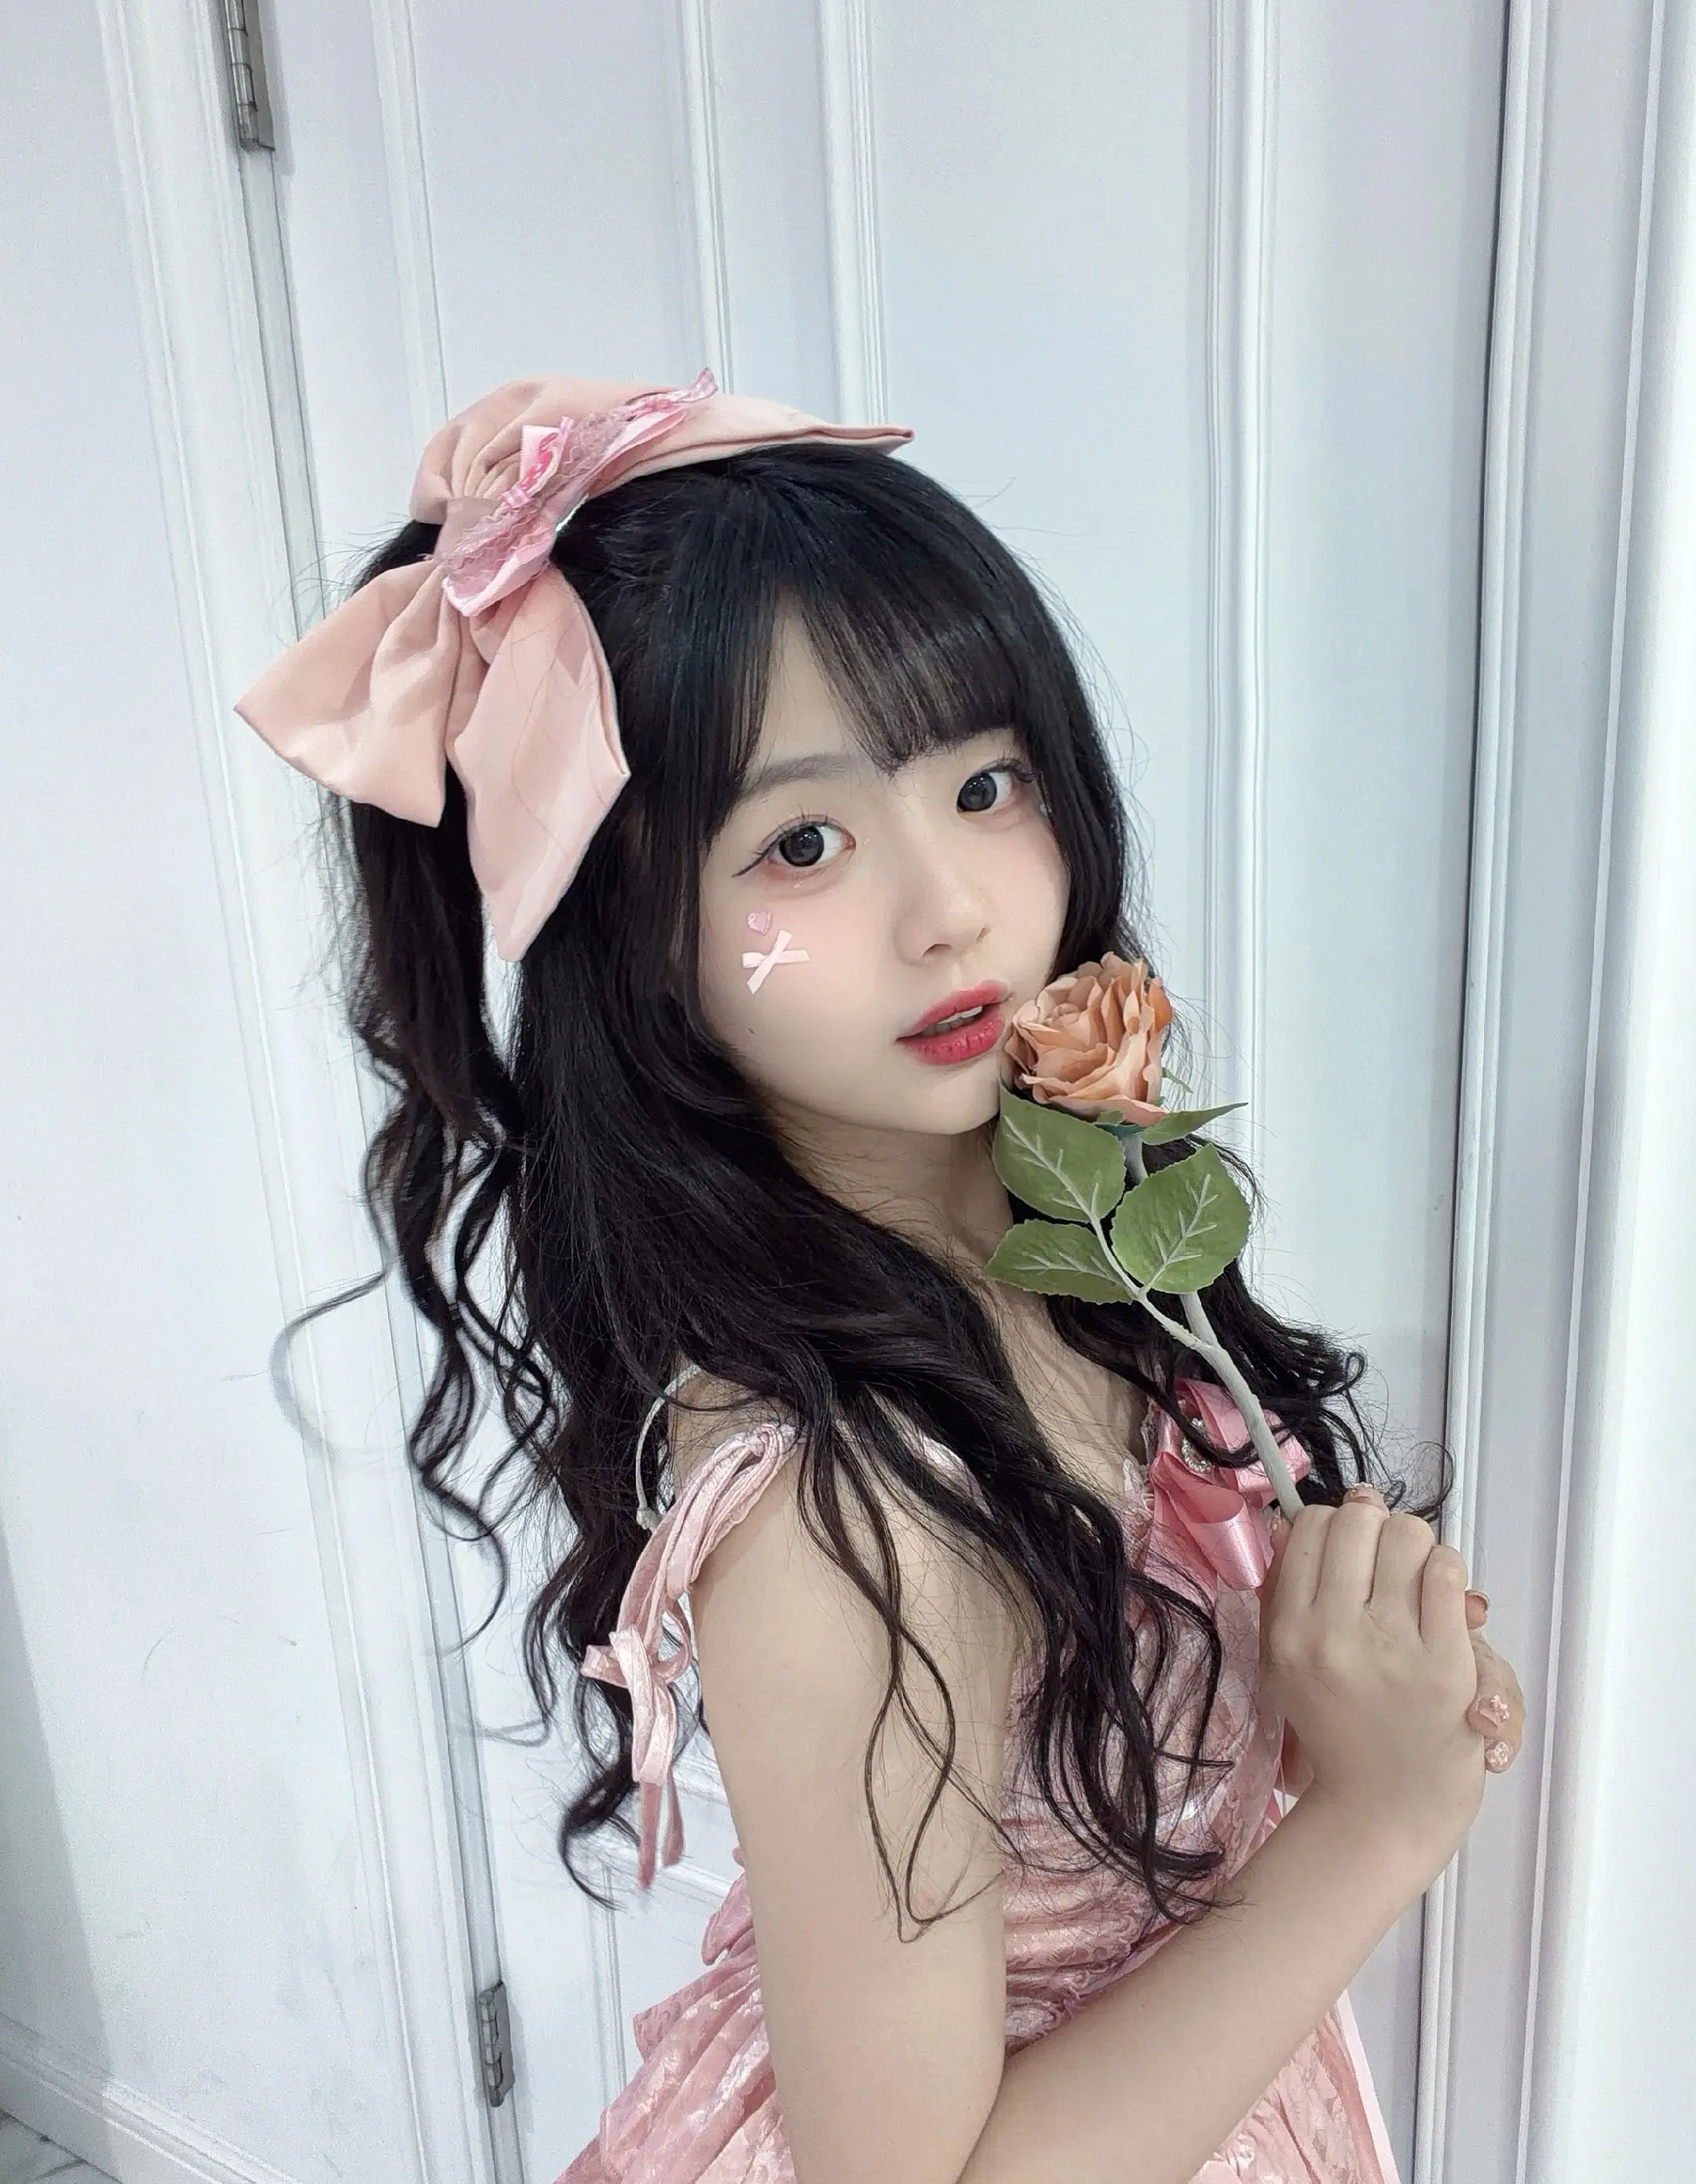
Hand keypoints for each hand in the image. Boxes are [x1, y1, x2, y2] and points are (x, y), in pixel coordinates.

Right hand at [1257, 1487, 1484, 1873]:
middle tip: (1387, 1564)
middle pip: (1359, 1520)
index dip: (1334, 1527)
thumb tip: (1294, 1520)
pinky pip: (1448, 1575)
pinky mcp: (1447, 1665)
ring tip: (1417, 1585)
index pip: (1308, 1527)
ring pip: (1409, 1537)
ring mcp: (1391, 1649)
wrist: (1385, 1811)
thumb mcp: (1286, 1665)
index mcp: (1287, 1633)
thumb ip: (1285, 1593)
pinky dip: (1449, 1577)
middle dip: (1378, 1529)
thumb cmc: (1337, 1732)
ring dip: (1418, 1552)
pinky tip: (1445, 1606)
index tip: (1350, 1552)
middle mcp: (1331, 1635)